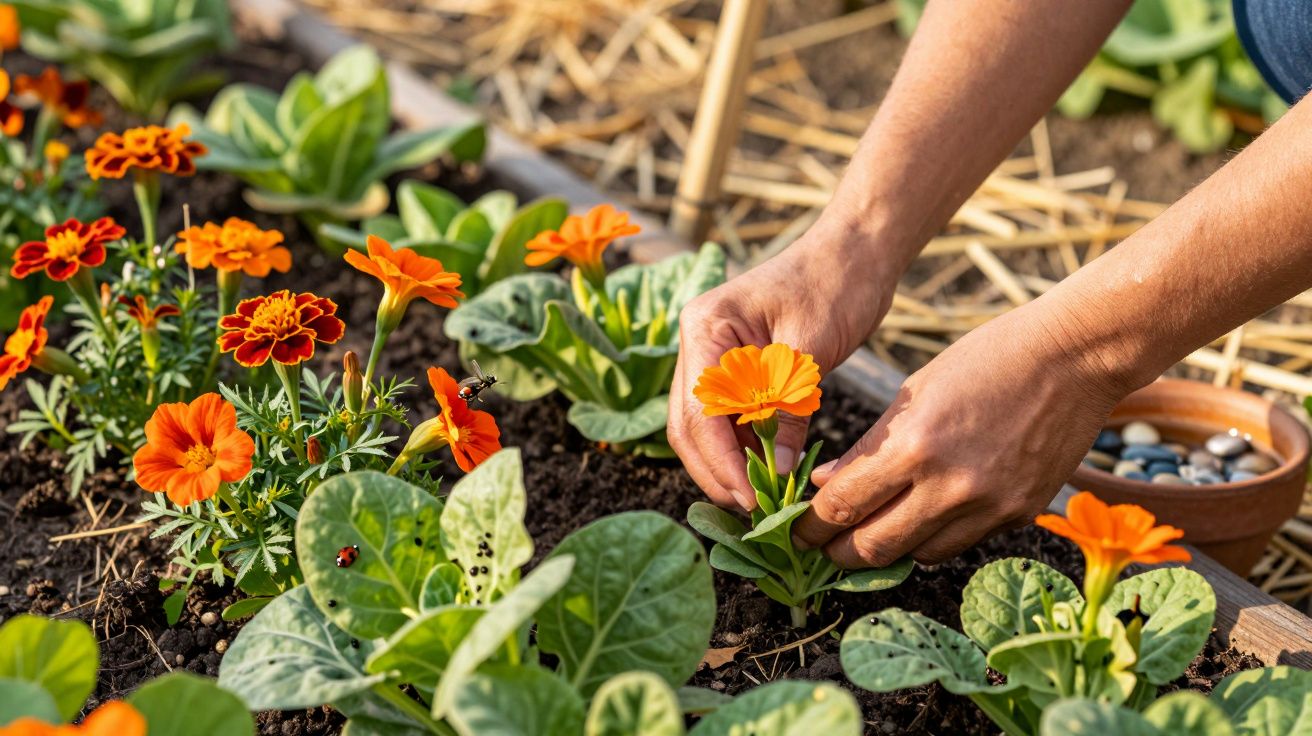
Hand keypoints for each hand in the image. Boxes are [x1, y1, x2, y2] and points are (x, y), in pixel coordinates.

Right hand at [667, 214, 898, 510]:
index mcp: (706, 328)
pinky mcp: (738, 369)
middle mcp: (699, 343)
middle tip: (751, 511)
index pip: (697, 410)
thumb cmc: (836, 283)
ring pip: (703, 427)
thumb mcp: (811, 349)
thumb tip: (775, 472)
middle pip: (687, 424)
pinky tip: (767, 474)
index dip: (720, 461)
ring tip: (760, 501)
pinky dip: (743, 448)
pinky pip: (729, 418)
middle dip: (715, 472)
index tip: (750, 497)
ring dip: (726, 465)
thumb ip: (787, 408)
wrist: (857, 250)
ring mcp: (715, 357)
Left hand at [791, 301, 1129, 566]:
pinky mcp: (1019, 515)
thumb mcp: (911, 392)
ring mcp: (988, 506)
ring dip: (885, 550)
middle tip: (818, 550)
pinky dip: (931, 540)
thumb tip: (825, 487)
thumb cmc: (985, 359)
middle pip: (873, 546)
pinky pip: (960, 544)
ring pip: (917, 555)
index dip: (811, 526)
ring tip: (866, 537)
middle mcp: (949, 485)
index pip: (842, 506)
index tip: (796, 530)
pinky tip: (918, 522)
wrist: (1073, 356)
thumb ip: (868, 448)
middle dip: (836, 554)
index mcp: (912, 446)